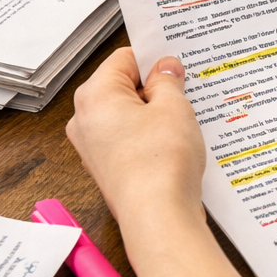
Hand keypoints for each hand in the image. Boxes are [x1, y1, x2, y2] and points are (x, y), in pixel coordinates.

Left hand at [67, 47, 276, 276]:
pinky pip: (133, 139)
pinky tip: (180, 141)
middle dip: (158, 86)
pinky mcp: (111, 168)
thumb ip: (168, 81)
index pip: (125, 59)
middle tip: (189, 89)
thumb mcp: (174, 108)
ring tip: (189, 117)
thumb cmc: (161, 162)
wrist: (158, 217)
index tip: (180, 62)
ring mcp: (96, 147)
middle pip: (125, 87)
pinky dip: (155, 136)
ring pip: (131, 114)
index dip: (156, 58)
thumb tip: (166, 68)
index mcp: (95, 96)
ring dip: (159, 112)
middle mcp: (87, 120)